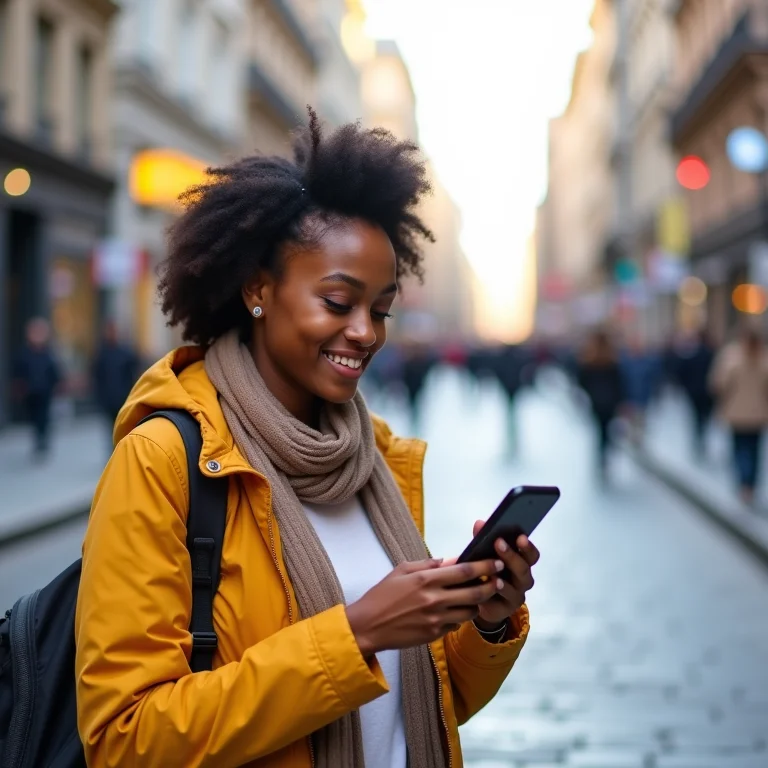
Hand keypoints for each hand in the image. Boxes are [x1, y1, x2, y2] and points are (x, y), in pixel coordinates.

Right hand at [345, 557, 506, 656]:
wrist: (368, 626)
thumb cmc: (382, 595)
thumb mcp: (401, 571)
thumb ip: (427, 564)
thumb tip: (449, 561)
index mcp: (426, 579)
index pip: (464, 571)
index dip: (484, 566)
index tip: (496, 562)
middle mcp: (434, 599)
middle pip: (475, 592)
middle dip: (491, 584)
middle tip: (500, 579)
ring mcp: (436, 619)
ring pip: (470, 611)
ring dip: (478, 603)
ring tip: (479, 596)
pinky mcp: (434, 634)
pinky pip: (456, 625)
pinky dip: (460, 617)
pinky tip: (457, 611)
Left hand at [443, 520, 539, 630]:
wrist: (480, 601)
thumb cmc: (486, 572)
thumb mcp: (484, 555)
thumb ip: (483, 540)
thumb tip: (480, 523)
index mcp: (522, 563)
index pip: (531, 555)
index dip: (528, 547)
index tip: (520, 537)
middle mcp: (523, 579)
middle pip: (524, 569)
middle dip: (511, 556)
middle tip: (498, 543)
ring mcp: (517, 595)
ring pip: (515, 587)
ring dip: (505, 578)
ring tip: (493, 572)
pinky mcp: (506, 609)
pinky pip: (503, 601)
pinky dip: (496, 593)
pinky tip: (489, 586)